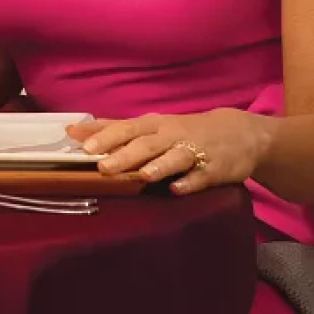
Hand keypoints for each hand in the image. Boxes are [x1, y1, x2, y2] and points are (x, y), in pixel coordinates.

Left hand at [66, 109, 271, 194]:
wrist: (239, 133)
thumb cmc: (184, 130)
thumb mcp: (151, 126)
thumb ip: (115, 129)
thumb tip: (73, 130)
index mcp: (154, 125)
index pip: (125, 127)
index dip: (104, 135)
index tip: (81, 143)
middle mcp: (171, 135)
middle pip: (145, 143)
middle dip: (124, 154)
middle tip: (102, 165)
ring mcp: (194, 151)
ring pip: (174, 158)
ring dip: (157, 166)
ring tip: (141, 175)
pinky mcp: (214, 170)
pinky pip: (200, 177)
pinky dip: (188, 182)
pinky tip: (177, 189)